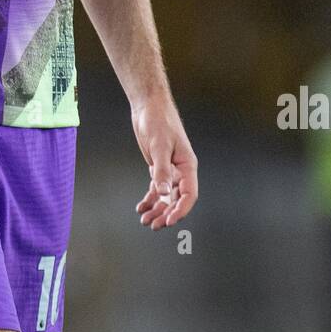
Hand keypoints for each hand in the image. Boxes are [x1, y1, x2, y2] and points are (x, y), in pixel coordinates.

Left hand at [131, 94, 196, 228]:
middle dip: (165, 213)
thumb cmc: (159, 121)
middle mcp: (180, 170)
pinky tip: (141, 206)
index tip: (169, 220)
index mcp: (187, 165)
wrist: (148, 106)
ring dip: (156, 209)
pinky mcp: (158, 166)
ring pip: (165, 196)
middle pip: (176, 199)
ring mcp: (169, 169)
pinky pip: (156, 188)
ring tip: (145, 220)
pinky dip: (149, 198)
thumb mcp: (159, 145)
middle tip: (153, 225)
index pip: (188, 194)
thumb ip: (161, 170)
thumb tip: (162, 193)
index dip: (180, 210)